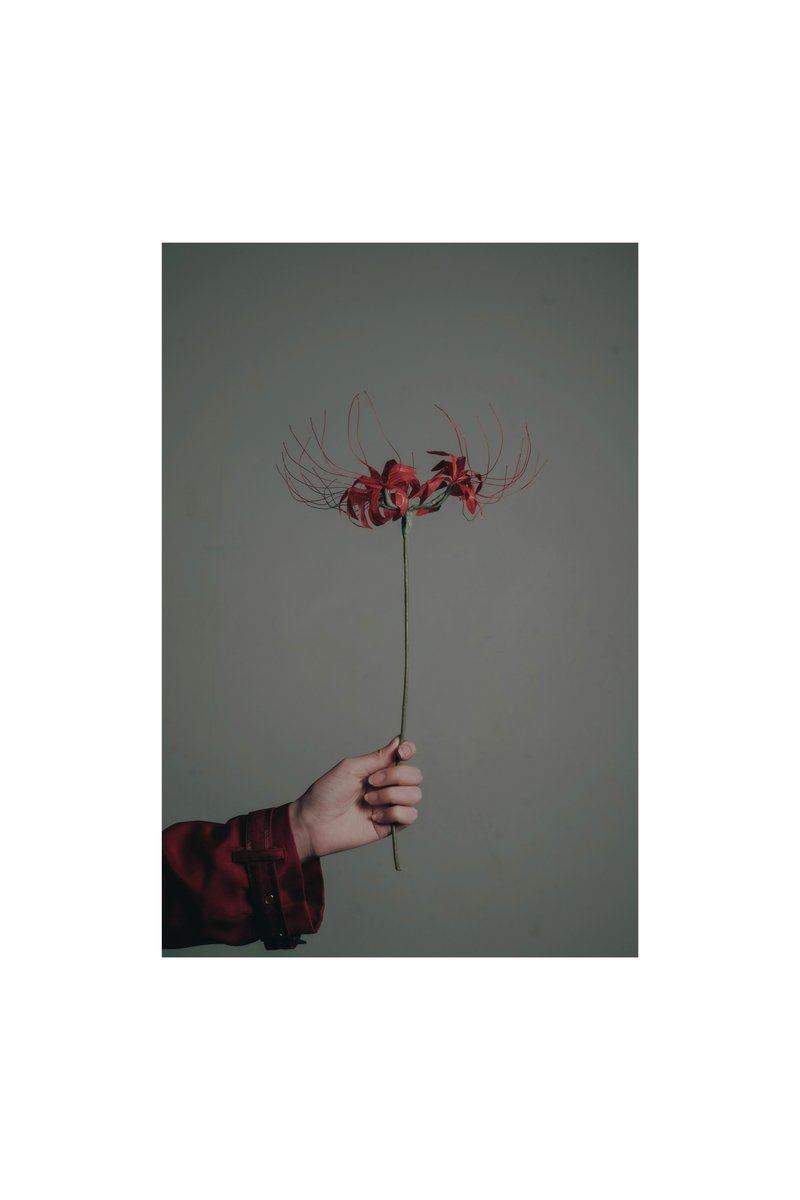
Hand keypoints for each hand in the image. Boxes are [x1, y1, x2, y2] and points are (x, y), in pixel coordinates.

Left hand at [288, 735, 421, 859]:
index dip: (409, 751)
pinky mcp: (391, 825)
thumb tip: (399, 741)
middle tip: (371, 783)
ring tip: (368, 802)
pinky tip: (374, 817)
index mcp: (378, 769)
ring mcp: (390, 805)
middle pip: (415, 776)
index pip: (406, 755)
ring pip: (415, 795)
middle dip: (395, 777)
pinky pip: (410, 816)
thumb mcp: (350, 768)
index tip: (401, 752)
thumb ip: (377, 757)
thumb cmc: (326, 794)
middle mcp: (388, 786)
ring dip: (391, 796)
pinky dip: (393, 814)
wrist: (315, 823)